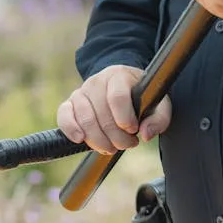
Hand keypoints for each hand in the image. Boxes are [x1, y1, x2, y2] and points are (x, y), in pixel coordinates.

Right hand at [56, 65, 172, 154]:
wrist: (123, 88)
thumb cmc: (141, 97)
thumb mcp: (158, 104)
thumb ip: (158, 119)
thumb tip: (146, 134)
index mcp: (120, 75)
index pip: (117, 97)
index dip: (125, 118)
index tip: (133, 130)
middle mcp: (98, 80)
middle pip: (102, 113)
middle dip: (115, 136)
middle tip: (127, 144)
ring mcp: (82, 91)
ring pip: (85, 118)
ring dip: (98, 139)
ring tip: (111, 147)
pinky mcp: (70, 103)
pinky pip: (64, 115)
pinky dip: (70, 129)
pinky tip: (81, 139)